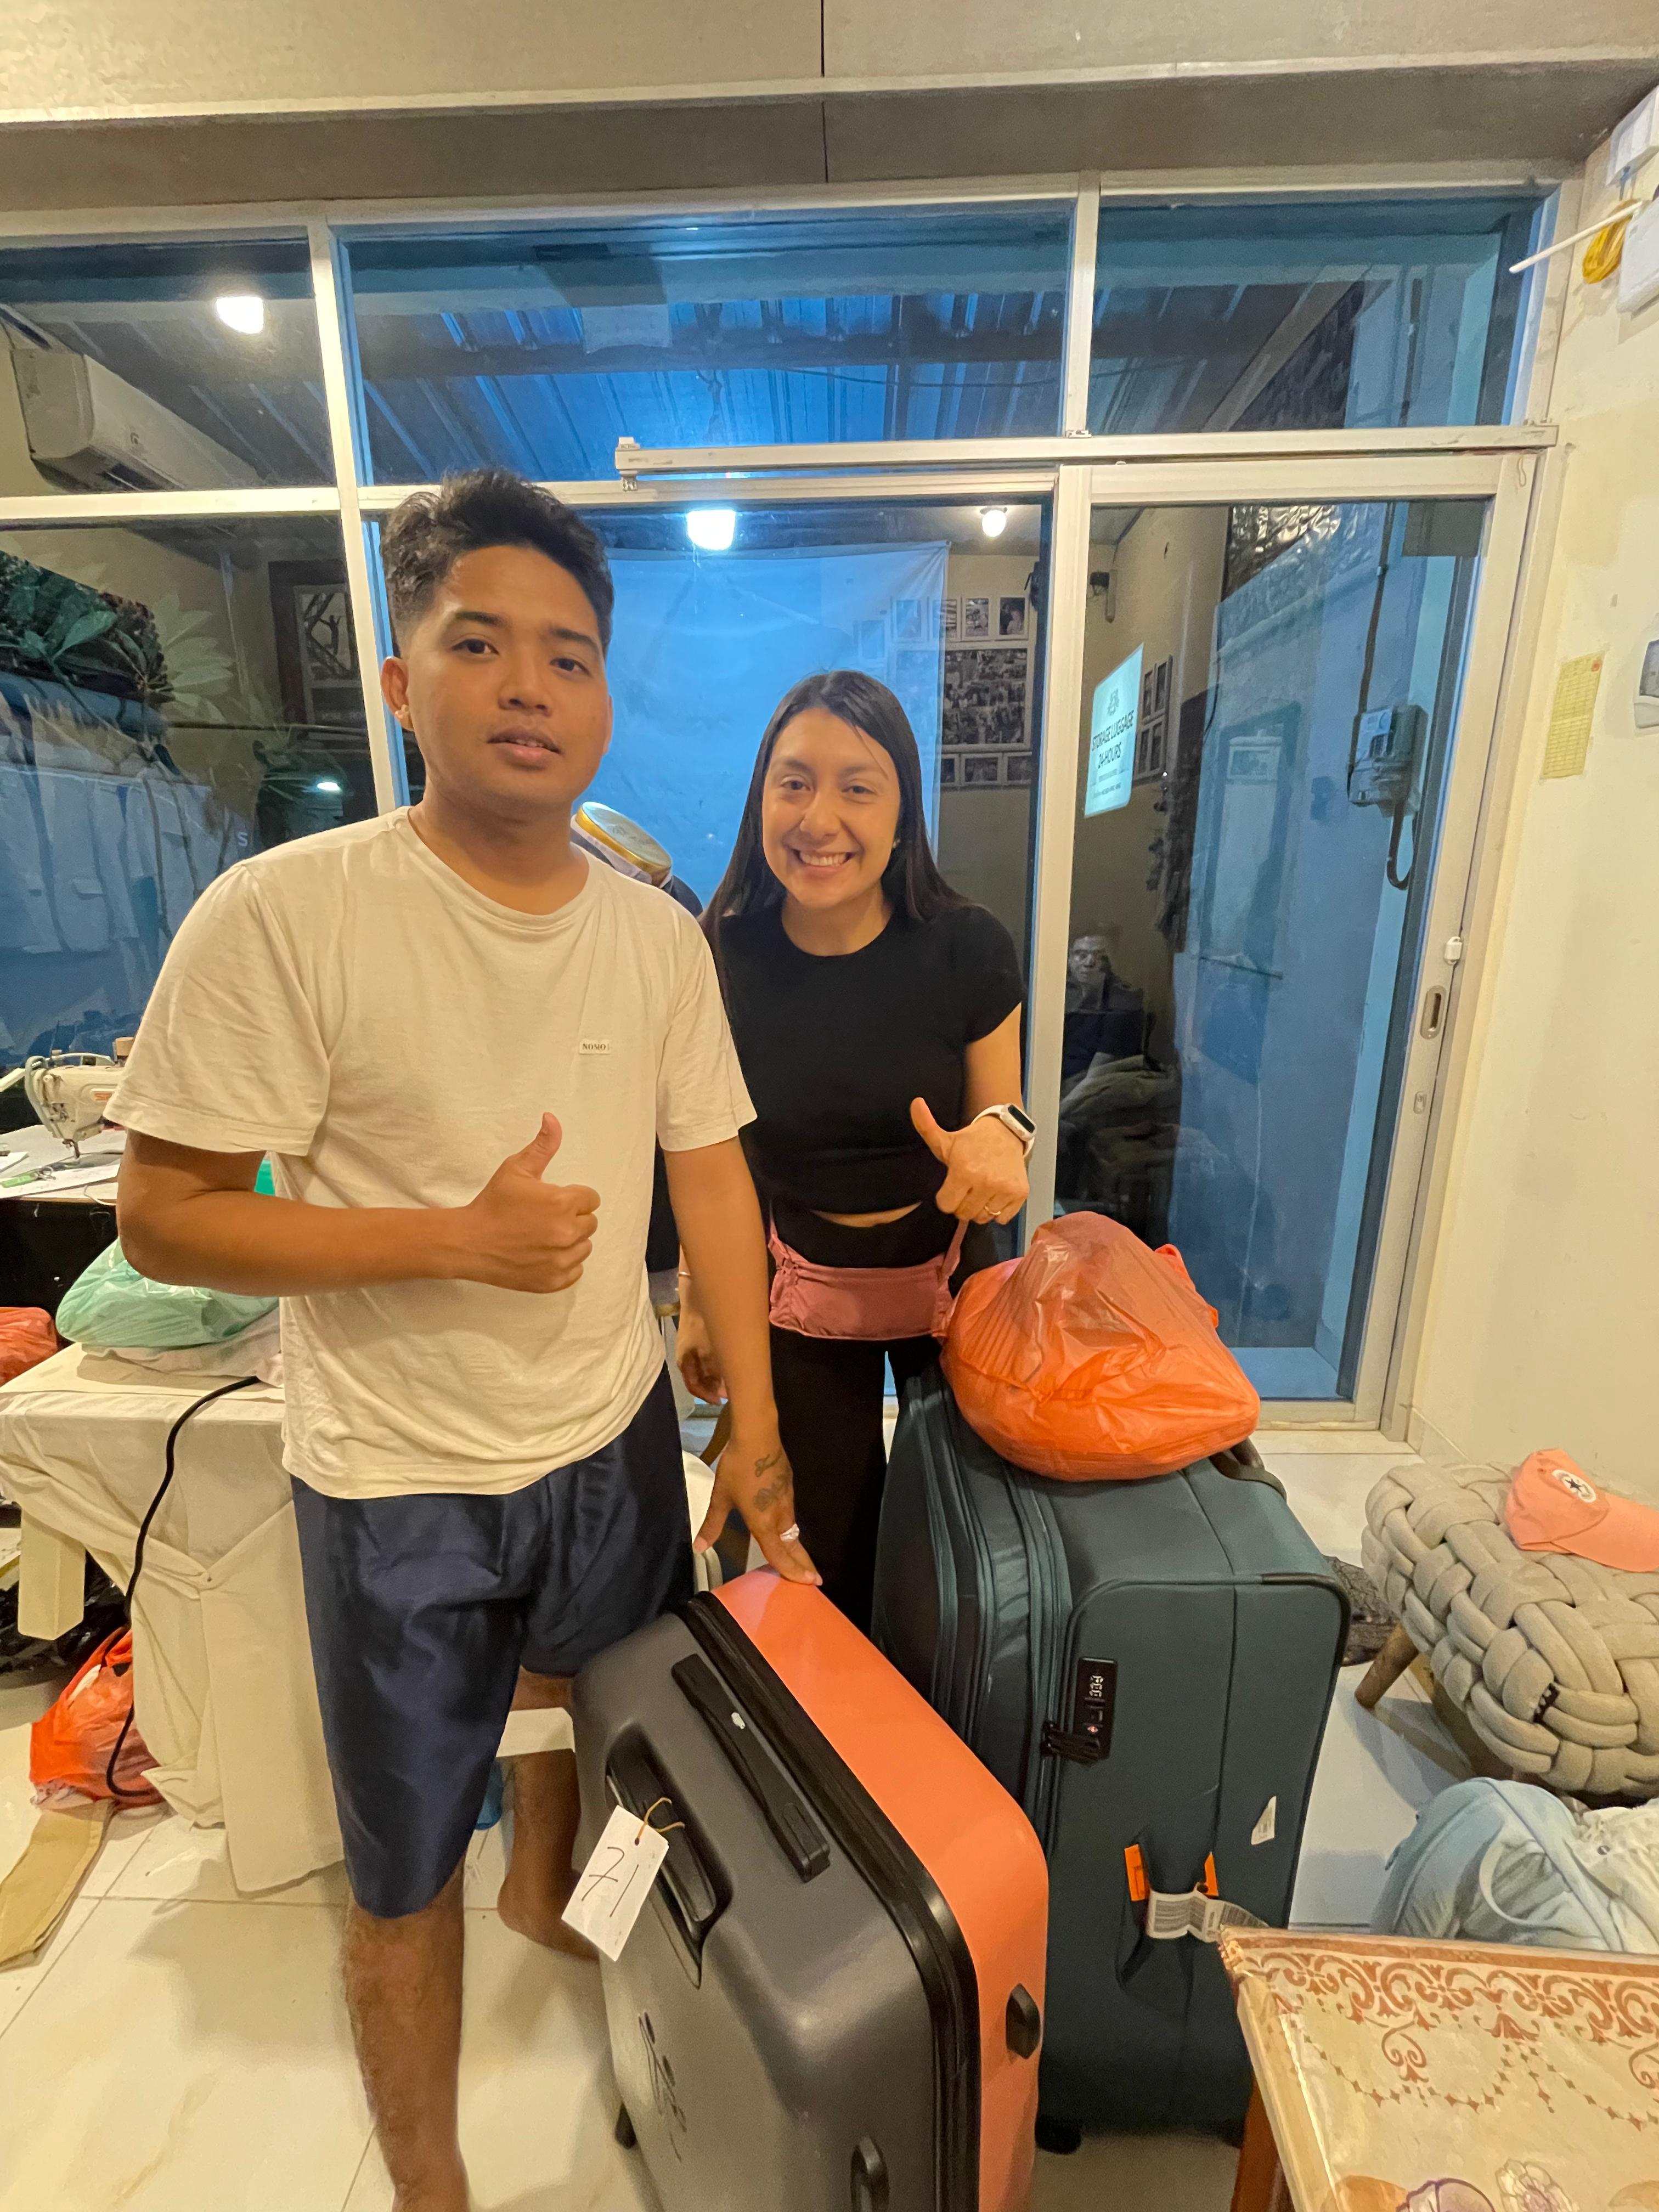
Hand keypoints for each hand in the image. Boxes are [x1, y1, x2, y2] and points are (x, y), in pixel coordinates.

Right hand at [449, 1114, 599, 1291]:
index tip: (553, 1200)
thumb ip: (542, 1146)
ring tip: (543, 1236)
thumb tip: (552, 1119)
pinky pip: (576, 1270)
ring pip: (584, 1247)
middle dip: (572, 1218)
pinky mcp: (554, 1280)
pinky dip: (564, 1263)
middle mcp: (567, 1233)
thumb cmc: (492, 1203)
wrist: (469, 1242)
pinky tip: (543, 1254)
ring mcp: (561, 1260)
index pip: (591, 1198)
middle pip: (590, 1223)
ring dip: (570, 1241)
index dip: (573, 1197)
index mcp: (562, 1203)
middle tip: (545, 1218)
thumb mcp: (516, 1169)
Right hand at [674, 1297, 725, 1403]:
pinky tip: (727, 1363)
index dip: (707, 1396)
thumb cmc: (702, 1326)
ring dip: (715, 1377)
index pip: (693, 1386)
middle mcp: (686, 1358)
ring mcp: (691, 1348)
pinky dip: (715, 1365)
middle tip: (729, 1392)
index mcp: (684, 1363)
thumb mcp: (709, 1351)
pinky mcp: (697, 1339)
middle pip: (698, 1379)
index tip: (721, 1401)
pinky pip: (705, 1359)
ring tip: (730, 1380)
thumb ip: (714, 1371)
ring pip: (702, 1369)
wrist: (697, 1299)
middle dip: (713, 1388)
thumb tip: (722, 1387)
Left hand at [693, 1424, 819, 1585]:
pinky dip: (793, 1528)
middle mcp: (780, 1514)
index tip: (808, 1582)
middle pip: (794, 1545)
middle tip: (816, 1579)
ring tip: (800, 1558)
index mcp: (763, 1522)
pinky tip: (787, 1527)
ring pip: (794, 1530)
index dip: (792, 1570)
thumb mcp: (721, 1497)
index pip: (780, 1554)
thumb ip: (712, 1524)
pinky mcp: (788, 1486)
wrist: (758, 1435)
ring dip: (798, 1547)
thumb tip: (699, 1547)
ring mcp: (787, 1499)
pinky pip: (791, 1514)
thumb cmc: (738, 1467)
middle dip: (804, 1563)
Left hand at [910, 1098, 1028, 1225]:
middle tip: (968, 1187)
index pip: (947, 1205)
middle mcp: (986, 1182)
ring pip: (983, 1218)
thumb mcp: (946, 1139)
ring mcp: (1005, 1189)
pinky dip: (998, 1211)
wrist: (1006, 1132)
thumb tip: (915, 1103)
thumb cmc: (971, 1141)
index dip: (946, 1197)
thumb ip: (926, 1127)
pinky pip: (1003, 1219)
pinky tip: (996, 1193)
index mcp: (964, 1171)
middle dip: (962, 1204)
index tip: (953, 1185)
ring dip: (980, 1208)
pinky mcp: (1020, 1193)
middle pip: (964, 1214)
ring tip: (982, 1189)